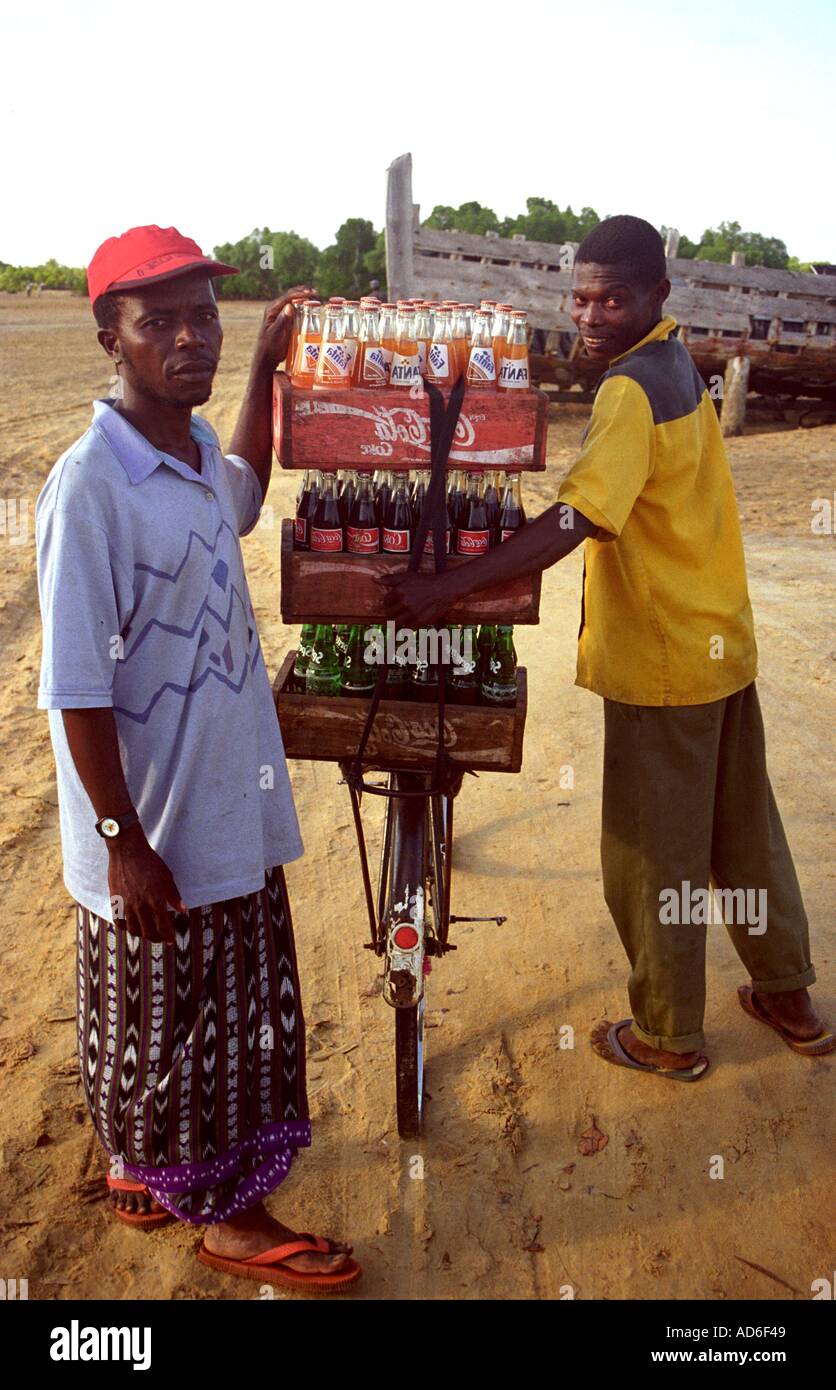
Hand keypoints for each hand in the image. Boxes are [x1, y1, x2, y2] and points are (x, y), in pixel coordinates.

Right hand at [107, 826, 186, 944]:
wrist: (127, 851)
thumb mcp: (167, 877)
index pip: (163, 926)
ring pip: (133, 929)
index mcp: (155, 901)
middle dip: (155, 938)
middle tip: (160, 938)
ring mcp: (126, 905)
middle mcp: (140, 906)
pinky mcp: (115, 901)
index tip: (171, 941)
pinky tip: (130, 926)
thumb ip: (174, 896)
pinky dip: (125, 927)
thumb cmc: (149, 862)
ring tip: (146, 932)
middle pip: (148, 932)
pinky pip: (118, 921)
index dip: (168, 936)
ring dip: (141, 934)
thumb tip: (182, 910)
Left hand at [253, 285, 314, 369]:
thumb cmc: (269, 347)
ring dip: (305, 299)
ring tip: (316, 299)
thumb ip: (282, 320)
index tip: (311, 294)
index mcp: (272, 310)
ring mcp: (282, 315)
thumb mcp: (276, 334)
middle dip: (303, 293)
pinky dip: (304, 308)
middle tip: (316, 293)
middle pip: (291, 296)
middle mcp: (276, 310)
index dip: (300, 294)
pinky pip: (296, 311)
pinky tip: (312, 308)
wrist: (267, 359)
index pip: (287, 298)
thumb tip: (290, 305)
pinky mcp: (287, 322)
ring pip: (294, 302)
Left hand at [375, 571, 454, 627]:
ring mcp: (412, 613)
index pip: (385, 602)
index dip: (388, 603)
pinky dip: (408, 625)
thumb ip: (389, 579)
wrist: (445, 588)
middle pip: (389, 614)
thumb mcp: (407, 576)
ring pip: (397, 623)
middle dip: (391, 614)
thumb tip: (373, 579)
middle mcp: (404, 603)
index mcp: (399, 591)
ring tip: (402, 620)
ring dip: (397, 622)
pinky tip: (413, 619)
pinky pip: (408, 627)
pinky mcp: (420, 621)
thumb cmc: (426, 581)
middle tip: (397, 613)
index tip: (393, 604)